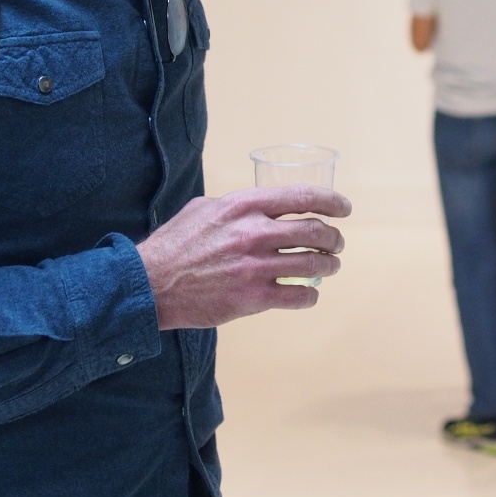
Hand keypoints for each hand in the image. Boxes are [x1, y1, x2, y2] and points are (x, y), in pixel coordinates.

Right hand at [135, 186, 348, 328]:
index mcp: (244, 205)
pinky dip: (310, 295)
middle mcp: (254, 233)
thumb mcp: (204, 208)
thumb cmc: (175, 244)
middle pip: (315, 232)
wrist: (151, 284)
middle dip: (334, 238)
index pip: (303, 198)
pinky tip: (308, 294)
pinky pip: (298, 296)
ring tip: (329, 267)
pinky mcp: (252, 298)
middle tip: (337, 243)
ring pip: (313, 264)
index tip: (344, 208)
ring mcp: (255, 267)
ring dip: (329, 266)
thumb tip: (260, 206)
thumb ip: (236, 205)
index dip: (332, 202)